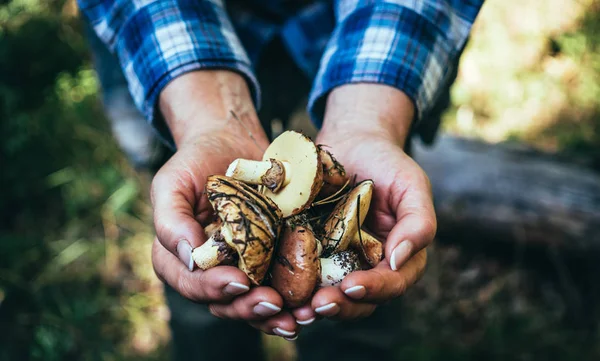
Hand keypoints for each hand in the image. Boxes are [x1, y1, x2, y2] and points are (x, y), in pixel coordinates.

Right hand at [150, 71, 300, 337]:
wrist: (230, 143)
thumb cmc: (194, 161)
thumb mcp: (171, 183)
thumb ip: (169, 219)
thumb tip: (188, 257)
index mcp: (178, 260)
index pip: (193, 284)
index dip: (214, 288)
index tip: (239, 281)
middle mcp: (209, 271)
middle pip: (226, 303)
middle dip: (249, 308)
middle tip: (275, 304)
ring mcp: (241, 267)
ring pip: (254, 302)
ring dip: (275, 315)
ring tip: (297, 316)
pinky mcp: (268, 259)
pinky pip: (280, 284)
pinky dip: (294, 297)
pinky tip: (312, 301)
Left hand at [292, 84, 434, 321]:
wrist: (351, 142)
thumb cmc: (386, 162)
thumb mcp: (411, 185)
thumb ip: (418, 222)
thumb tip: (399, 260)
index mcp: (396, 257)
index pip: (392, 283)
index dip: (375, 289)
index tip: (352, 286)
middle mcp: (366, 267)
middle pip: (358, 301)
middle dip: (340, 306)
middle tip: (318, 305)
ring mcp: (336, 263)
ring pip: (328, 296)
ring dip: (313, 307)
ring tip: (296, 309)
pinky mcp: (308, 253)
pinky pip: (299, 277)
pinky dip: (290, 288)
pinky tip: (275, 291)